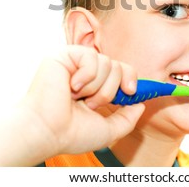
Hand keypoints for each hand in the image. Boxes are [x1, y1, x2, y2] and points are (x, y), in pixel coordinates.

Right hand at [20, 45, 144, 157]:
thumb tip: (141, 105)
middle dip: (110, 90)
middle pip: (118, 67)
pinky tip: (71, 86)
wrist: (47, 131)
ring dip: (96, 87)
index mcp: (96, 87)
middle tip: (91, 104)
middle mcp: (87, 73)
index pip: (122, 72)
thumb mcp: (108, 130)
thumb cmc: (71, 133)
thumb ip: (127, 119)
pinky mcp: (65, 55)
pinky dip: (86, 75)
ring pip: (107, 62)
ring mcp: (76, 63)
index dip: (131, 78)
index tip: (131, 91)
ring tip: (78, 98)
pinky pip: (91, 57)